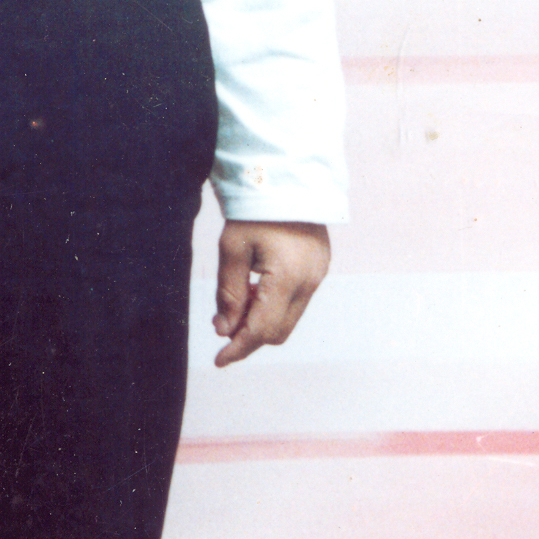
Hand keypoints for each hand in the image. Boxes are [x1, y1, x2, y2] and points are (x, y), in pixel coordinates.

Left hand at [212, 221, 329, 366]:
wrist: (288, 178)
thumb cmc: (255, 209)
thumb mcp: (232, 249)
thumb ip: (229, 292)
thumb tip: (225, 329)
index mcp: (287, 277)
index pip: (261, 329)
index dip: (238, 348)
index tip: (219, 360)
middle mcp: (309, 282)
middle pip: (278, 331)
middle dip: (248, 336)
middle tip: (222, 324)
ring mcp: (319, 276)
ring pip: (288, 319)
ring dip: (261, 320)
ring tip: (237, 301)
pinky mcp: (320, 269)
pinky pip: (297, 302)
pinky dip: (274, 305)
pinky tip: (255, 288)